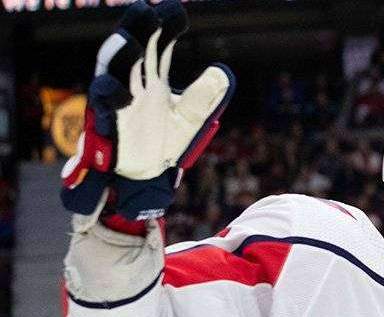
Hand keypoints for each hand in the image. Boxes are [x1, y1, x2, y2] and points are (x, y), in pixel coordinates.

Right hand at [61, 0, 233, 227]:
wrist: (144, 177)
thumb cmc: (161, 141)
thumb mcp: (187, 119)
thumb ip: (202, 98)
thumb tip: (223, 73)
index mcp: (151, 79)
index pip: (159, 46)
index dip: (166, 28)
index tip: (177, 10)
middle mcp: (132, 84)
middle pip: (132, 50)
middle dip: (137, 30)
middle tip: (146, 11)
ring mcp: (117, 102)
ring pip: (112, 72)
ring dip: (120, 56)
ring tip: (132, 42)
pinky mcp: (106, 125)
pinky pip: (103, 109)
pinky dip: (109, 98)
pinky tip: (118, 90)